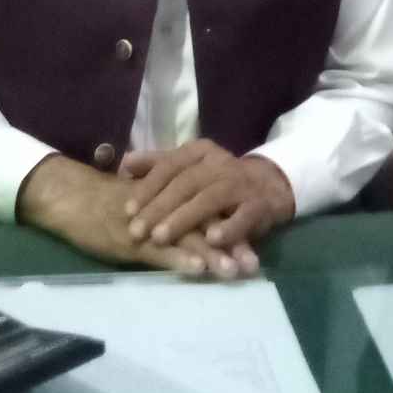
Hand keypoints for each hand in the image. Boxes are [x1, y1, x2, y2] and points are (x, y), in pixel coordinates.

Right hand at [16, 153, 241, 278]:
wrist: (72, 196)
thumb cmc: (106, 200)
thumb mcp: (144, 199)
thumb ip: (168, 207)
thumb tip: (197, 225)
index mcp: (170, 194)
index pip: (207, 208)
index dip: (230, 225)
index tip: (254, 243)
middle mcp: (165, 206)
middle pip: (204, 223)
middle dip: (230, 244)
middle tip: (253, 263)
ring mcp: (149, 224)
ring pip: (187, 237)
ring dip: (213, 255)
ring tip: (235, 270)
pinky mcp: (131, 241)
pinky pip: (159, 251)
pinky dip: (180, 258)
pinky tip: (198, 269)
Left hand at [119, 139, 294, 265]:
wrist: (269, 186)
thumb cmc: (217, 180)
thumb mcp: (189, 167)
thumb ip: (158, 164)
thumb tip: (123, 162)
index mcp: (200, 152)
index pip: (170, 165)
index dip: (148, 186)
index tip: (128, 209)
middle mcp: (220, 163)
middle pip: (186, 183)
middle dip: (159, 208)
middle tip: (136, 231)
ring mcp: (241, 183)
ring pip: (210, 199)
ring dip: (184, 219)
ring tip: (160, 238)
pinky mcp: (259, 205)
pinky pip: (243, 216)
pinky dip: (228, 228)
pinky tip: (211, 240)